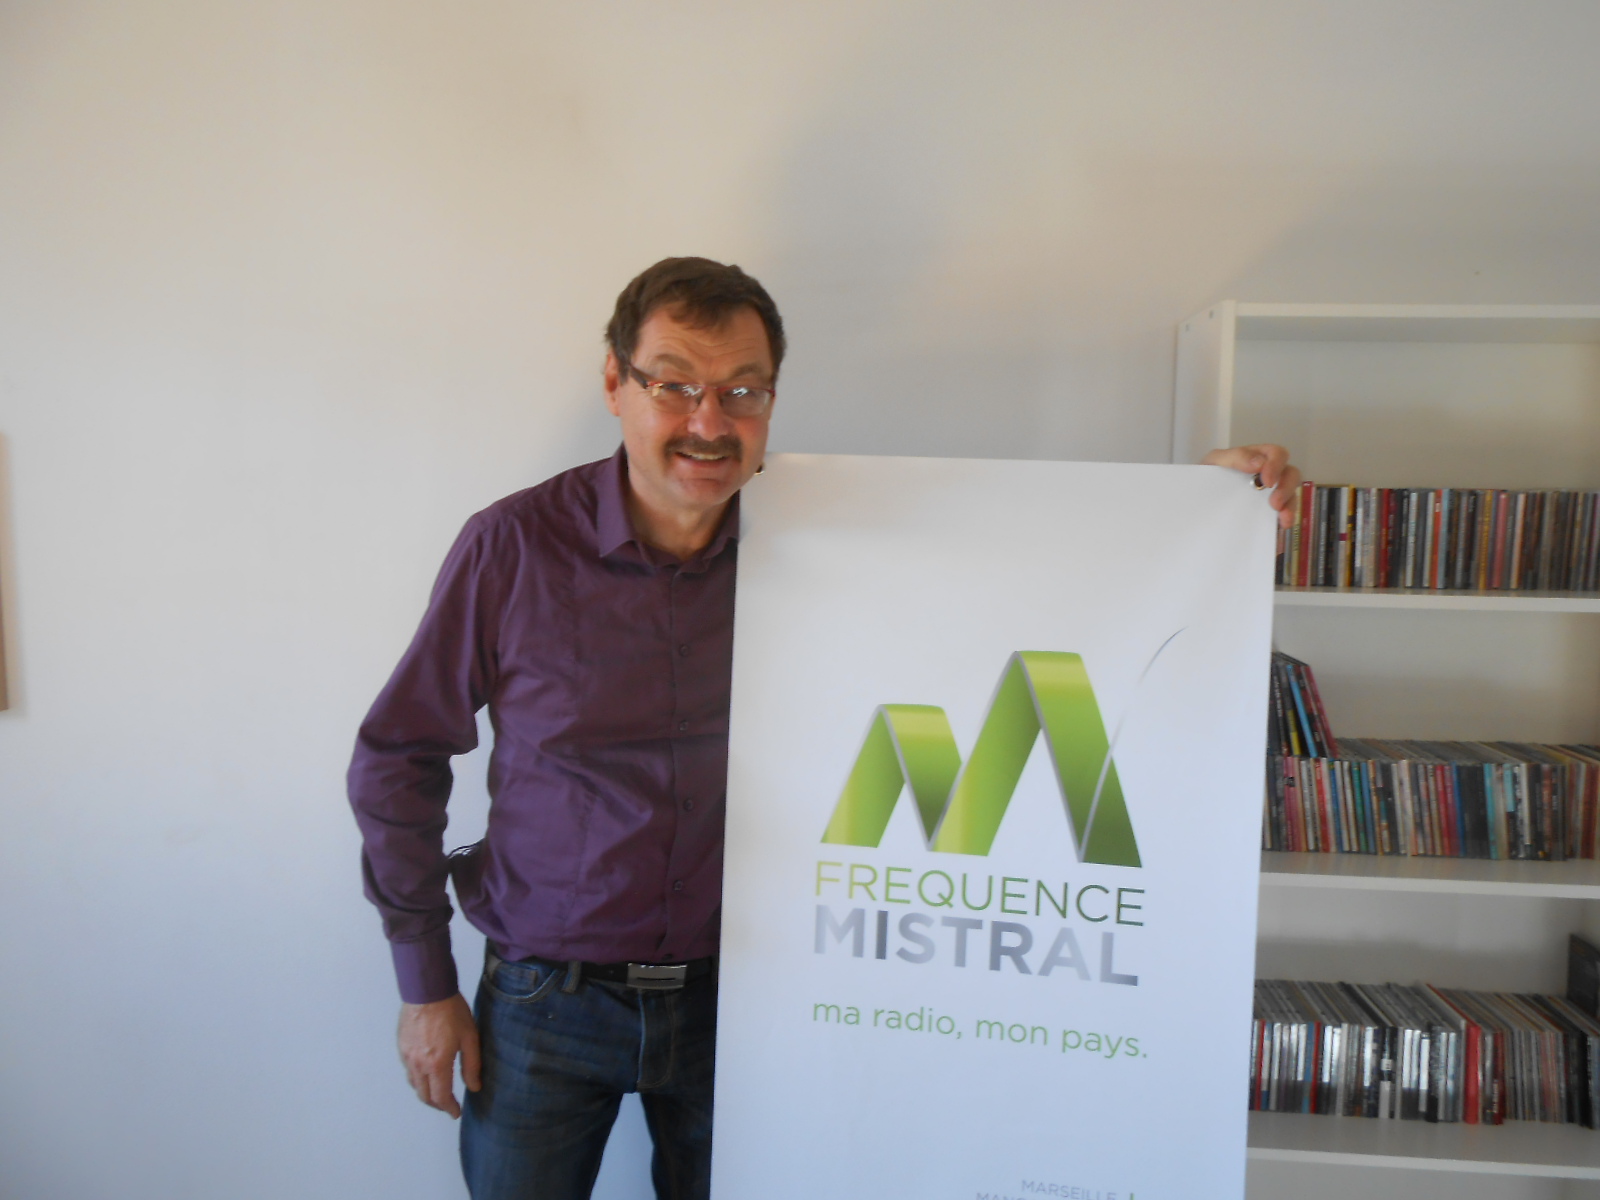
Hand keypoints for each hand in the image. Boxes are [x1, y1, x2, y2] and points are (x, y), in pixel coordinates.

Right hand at [398, 993, 481, 1118]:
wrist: (427, 990)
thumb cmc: (451, 1011)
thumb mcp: (470, 1037)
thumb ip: (472, 1065)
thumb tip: (474, 1087)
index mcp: (437, 1064)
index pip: (441, 1096)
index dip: (449, 1108)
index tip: (455, 1113)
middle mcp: (418, 1064)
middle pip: (424, 1095)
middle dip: (437, 1104)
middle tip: (447, 1105)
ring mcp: (407, 1056)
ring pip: (414, 1084)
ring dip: (425, 1092)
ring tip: (437, 1091)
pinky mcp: (401, 1047)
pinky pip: (408, 1070)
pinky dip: (417, 1078)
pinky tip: (426, 1072)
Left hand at [1202, 444, 1301, 527]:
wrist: (1196, 503)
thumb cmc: (1207, 477)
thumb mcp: (1215, 461)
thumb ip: (1236, 457)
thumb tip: (1259, 463)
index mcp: (1257, 459)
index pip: (1277, 454)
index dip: (1276, 465)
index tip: (1267, 481)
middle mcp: (1268, 476)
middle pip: (1291, 475)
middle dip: (1286, 488)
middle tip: (1274, 503)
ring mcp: (1270, 495)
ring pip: (1291, 496)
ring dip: (1290, 506)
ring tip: (1282, 518)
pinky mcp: (1269, 514)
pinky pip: (1284, 516)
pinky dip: (1285, 520)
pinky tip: (1280, 526)